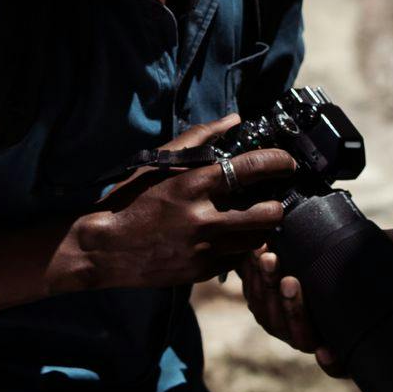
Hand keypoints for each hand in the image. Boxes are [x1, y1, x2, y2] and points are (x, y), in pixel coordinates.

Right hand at [67, 116, 295, 292]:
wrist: (104, 247)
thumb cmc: (131, 198)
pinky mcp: (200, 271)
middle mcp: (203, 218)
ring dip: (260, 229)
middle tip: (275, 200)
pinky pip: (235, 260)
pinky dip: (237, 248)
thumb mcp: (159, 162)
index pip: (250, 168)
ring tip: (255, 220)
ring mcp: (204, 248)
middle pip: (266, 214)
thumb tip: (234, 120)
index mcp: (193, 184)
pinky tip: (229, 239)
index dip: (277, 162)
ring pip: (256, 240)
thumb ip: (199, 138)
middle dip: (277, 206)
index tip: (288, 162)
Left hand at [240, 227, 392, 378]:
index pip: (338, 364)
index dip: (332, 363)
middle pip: (298, 335)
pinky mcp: (265, 310)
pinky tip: (253, 255)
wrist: (309, 256)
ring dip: (267, 287)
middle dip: (292, 308)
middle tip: (290, 281)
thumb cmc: (346, 265)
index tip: (327, 352)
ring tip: (268, 258)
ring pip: (271, 316)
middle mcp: (311, 340)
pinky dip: (252, 277)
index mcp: (340, 339)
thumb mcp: (365, 258)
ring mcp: (285, 327)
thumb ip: (384, 251)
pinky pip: (255, 298)